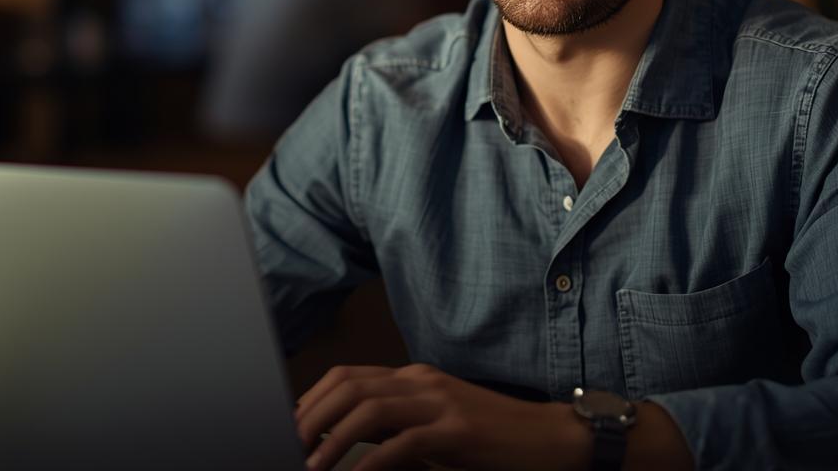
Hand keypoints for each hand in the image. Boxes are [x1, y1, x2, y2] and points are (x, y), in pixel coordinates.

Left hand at [294, 363, 588, 470]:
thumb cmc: (493, 437)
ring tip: (310, 465)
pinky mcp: (458, 430)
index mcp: (414, 377)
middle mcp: (422, 381)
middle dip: (310, 418)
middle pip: (349, 387)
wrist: (550, 439)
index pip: (347, 376)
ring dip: (331, 441)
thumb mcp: (436, 425)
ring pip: (369, 409)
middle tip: (286, 447)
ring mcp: (441, 402)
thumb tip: (348, 442)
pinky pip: (403, 443)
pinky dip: (370, 462)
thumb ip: (396, 426)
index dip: (310, 401)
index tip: (287, 429)